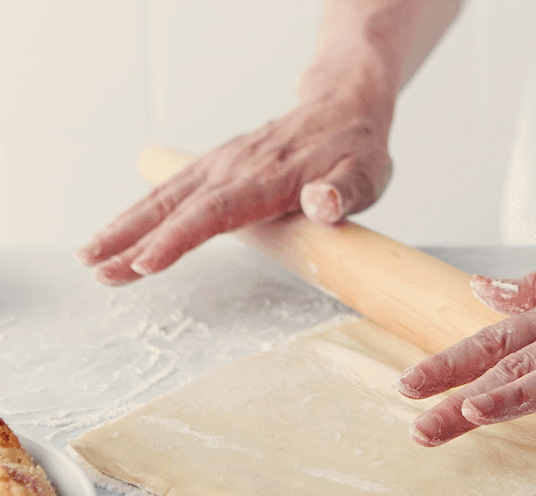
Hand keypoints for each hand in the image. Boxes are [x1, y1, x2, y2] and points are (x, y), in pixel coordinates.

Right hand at [78, 95, 392, 284]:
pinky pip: (170, 191)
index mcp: (271, 178)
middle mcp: (236, 168)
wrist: (342, 106)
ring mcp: (221, 164)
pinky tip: (117, 234)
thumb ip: (345, 192)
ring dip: (125, 228)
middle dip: (134, 241)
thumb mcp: (365, 174)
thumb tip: (324, 203)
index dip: (179, 239)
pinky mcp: (216, 166)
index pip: (217, 212)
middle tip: (100, 271)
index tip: (148, 264)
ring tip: (91, 258)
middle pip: (176, 207)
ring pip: (164, 197)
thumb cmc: (355, 149)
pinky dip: (140, 213)